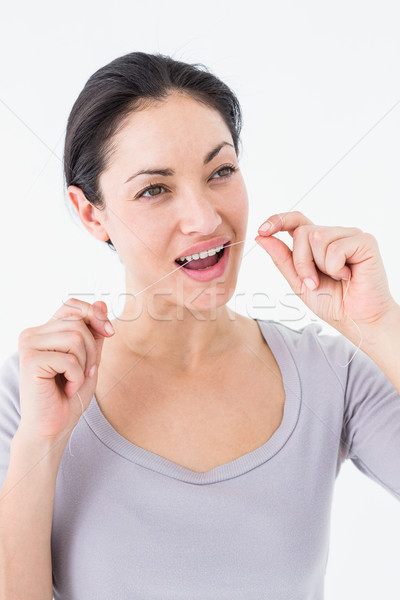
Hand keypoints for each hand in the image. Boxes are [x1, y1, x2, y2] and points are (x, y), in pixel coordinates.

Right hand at [17, 299, 114, 444]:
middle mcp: (32, 334)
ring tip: (74, 381)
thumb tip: (101, 302)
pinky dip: (76, 377)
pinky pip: (69, 359)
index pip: (71, 305)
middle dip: (92, 349)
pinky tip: (66, 389)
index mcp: (44, 331)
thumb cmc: (68, 396)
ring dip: (84, 364)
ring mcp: (29, 345)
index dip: (94, 314)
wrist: (52, 428)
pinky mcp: (30, 360)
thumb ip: (94, 333)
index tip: (110, 332)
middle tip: (85, 372)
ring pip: (76, 338)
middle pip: (78, 323)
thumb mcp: (89, 359)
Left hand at [255, 210, 397, 336]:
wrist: (357, 320)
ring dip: (319, 266)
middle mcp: (334, 234)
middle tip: (314, 282)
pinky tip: (348, 275)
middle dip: (301, 262)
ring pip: (316, 236)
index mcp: (317, 242)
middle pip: (302, 232)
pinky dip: (335, 267)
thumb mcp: (298, 282)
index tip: (262, 231)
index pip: (295, 220)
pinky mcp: (365, 242)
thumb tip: (260, 236)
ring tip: (335, 278)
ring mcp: (350, 235)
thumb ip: (281, 258)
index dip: (278, 220)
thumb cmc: (333, 302)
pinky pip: (335, 248)